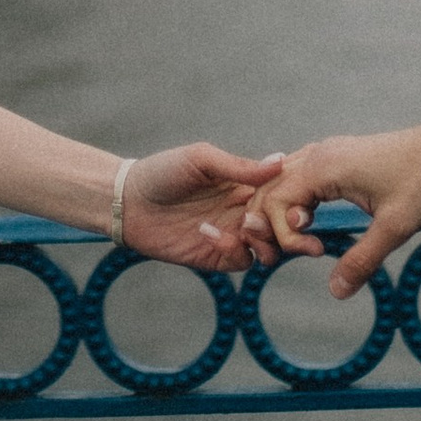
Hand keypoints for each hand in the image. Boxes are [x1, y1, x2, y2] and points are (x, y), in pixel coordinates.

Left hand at [119, 142, 285, 270]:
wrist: (126, 201)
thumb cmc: (162, 171)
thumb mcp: (201, 160)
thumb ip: (239, 166)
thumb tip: (280, 162)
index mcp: (245, 184)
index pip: (282, 193)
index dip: (292, 196)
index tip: (294, 196)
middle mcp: (243, 210)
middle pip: (283, 224)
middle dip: (287, 225)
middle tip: (270, 216)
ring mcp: (231, 234)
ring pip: (268, 247)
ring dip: (265, 241)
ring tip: (246, 227)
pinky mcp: (215, 256)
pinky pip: (241, 261)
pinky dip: (234, 250)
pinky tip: (208, 233)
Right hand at [241, 113, 420, 296]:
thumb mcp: (396, 227)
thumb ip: (363, 259)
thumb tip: (336, 291)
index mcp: (324, 166)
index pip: (275, 202)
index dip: (283, 235)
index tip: (316, 252)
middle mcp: (319, 155)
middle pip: (268, 191)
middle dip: (269, 227)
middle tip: (283, 259)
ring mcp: (327, 153)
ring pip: (280, 183)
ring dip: (279, 214)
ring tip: (299, 243)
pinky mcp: (338, 157)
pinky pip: (299, 178)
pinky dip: (294, 202)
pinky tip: (309, 222)